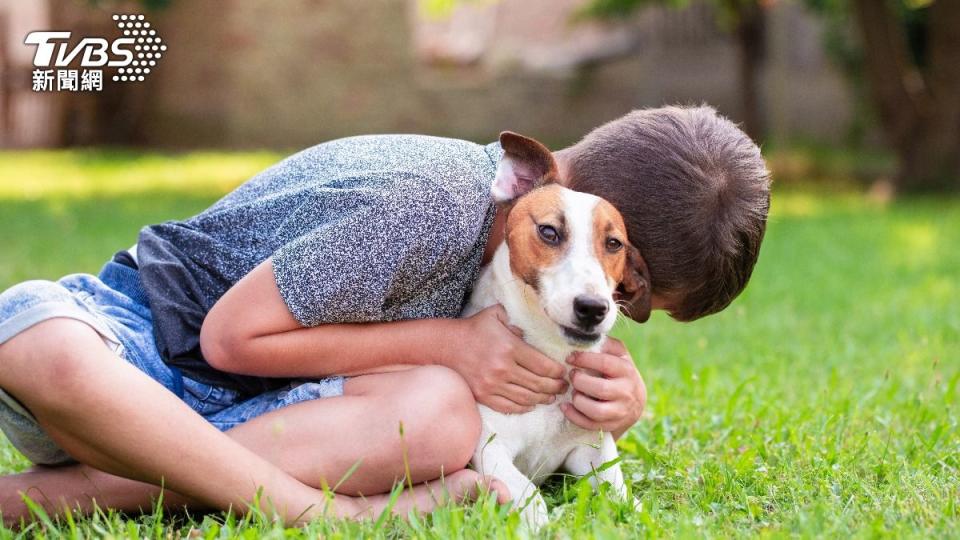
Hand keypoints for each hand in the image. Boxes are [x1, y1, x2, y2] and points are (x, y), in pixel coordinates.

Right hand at [448, 305, 567, 413]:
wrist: (445, 346)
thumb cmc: (473, 328)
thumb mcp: (496, 315)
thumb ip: (517, 320)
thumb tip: (531, 333)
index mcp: (510, 347)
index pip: (543, 366)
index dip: (558, 372)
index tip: (564, 373)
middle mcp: (502, 369)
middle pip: (538, 385)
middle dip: (555, 387)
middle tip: (563, 387)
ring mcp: (492, 385)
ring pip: (526, 398)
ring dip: (543, 399)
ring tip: (551, 397)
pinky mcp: (483, 396)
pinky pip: (509, 407)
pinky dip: (523, 408)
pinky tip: (531, 405)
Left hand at [560, 337, 645, 436]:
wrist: (635, 401)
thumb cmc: (620, 373)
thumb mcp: (619, 355)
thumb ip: (606, 345)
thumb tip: (586, 337)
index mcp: (627, 370)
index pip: (604, 363)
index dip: (584, 359)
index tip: (570, 358)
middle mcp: (626, 392)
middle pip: (600, 389)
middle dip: (580, 381)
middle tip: (572, 376)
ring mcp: (620, 411)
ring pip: (596, 410)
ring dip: (578, 400)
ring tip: (573, 392)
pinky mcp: (611, 426)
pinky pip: (590, 425)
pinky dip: (574, 416)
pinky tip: (565, 406)